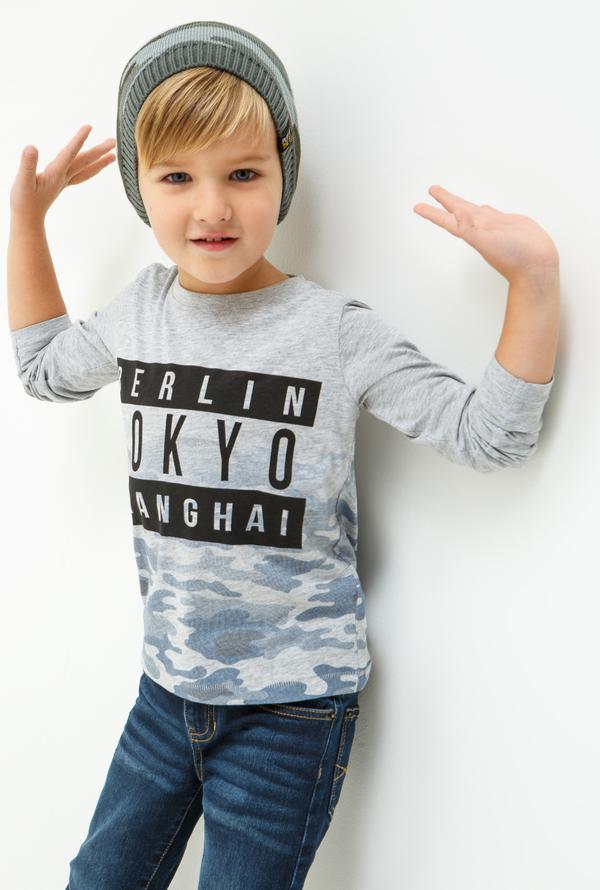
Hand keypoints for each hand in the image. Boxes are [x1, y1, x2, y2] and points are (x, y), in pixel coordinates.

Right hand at [10, 124, 116, 225]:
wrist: (27, 219)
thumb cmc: (23, 201)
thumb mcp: (22, 181)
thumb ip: (27, 165)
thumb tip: (32, 147)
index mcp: (55, 174)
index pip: (70, 153)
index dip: (79, 139)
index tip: (89, 127)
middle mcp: (63, 177)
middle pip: (85, 161)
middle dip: (99, 150)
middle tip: (113, 141)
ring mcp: (64, 181)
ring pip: (85, 169)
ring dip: (99, 161)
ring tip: (112, 155)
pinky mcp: (61, 184)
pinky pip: (80, 175)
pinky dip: (90, 169)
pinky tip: (93, 167)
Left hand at [413, 185, 558, 282]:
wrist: (536, 264)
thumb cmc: (512, 257)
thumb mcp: (486, 243)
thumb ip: (470, 228)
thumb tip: (457, 213)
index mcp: (471, 232)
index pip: (447, 220)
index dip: (432, 213)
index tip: (417, 206)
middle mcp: (480, 228)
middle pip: (458, 210)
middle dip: (445, 200)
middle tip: (432, 189)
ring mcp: (494, 226)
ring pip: (474, 210)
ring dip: (463, 204)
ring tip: (453, 199)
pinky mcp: (508, 223)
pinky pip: (491, 213)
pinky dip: (484, 209)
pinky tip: (482, 208)